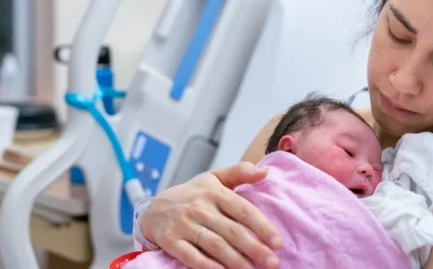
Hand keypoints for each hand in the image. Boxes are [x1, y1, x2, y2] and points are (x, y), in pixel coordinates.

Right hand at [139, 162, 283, 268]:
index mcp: (215, 192)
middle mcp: (200, 208)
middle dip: (254, 248)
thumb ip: (239, 172)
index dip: (262, 226)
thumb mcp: (214, 178)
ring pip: (214, 245)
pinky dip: (207, 266)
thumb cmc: (192, 194)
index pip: (243, 210)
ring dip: (235, 261)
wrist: (154, 208)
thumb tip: (264, 171)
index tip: (278, 242)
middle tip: (273, 263)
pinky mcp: (171, 240)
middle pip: (232, 231)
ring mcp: (185, 225)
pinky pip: (191, 256)